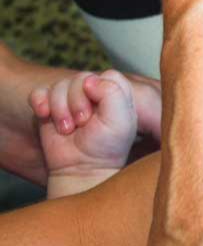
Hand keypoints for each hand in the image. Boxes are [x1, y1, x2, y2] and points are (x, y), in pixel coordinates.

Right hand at [0, 46, 159, 183]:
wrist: (81, 170)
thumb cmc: (105, 148)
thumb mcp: (120, 121)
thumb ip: (113, 94)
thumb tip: (89, 80)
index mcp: (116, 97)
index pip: (109, 76)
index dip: (101, 88)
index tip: (98, 109)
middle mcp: (94, 96)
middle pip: (81, 78)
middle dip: (78, 101)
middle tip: (82, 123)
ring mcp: (70, 102)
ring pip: (59, 85)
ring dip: (60, 108)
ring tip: (67, 129)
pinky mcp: (50, 110)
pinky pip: (38, 93)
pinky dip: (40, 102)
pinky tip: (45, 116)